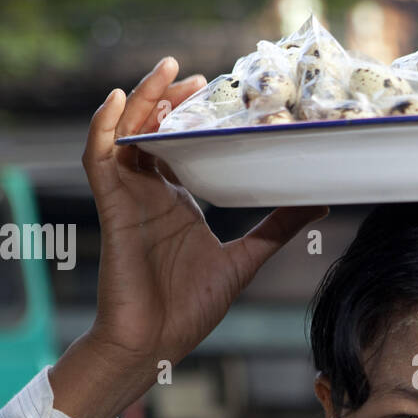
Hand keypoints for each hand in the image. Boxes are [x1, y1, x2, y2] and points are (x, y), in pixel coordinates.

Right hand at [51, 57, 327, 417]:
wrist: (155, 343)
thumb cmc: (190, 309)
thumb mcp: (246, 259)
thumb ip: (278, 229)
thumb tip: (319, 205)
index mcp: (179, 201)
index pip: (182, 145)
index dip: (195, 117)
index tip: (222, 94)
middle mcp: (152, 193)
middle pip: (154, 131)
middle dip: (171, 99)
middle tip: (197, 77)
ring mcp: (130, 198)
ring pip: (126, 134)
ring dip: (143, 101)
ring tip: (166, 73)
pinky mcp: (112, 208)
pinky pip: (99, 158)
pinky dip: (104, 127)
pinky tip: (119, 100)